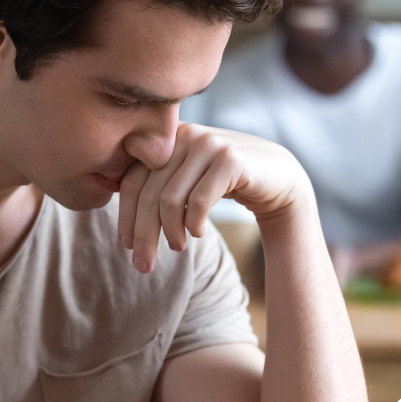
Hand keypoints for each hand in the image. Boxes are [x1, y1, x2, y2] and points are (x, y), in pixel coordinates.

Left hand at [118, 124, 311, 273]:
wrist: (280, 179)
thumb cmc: (229, 182)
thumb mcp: (190, 177)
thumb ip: (160, 181)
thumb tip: (120, 210)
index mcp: (167, 139)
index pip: (132, 181)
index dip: (125, 217)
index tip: (126, 246)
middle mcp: (185, 136)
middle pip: (148, 193)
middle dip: (143, 234)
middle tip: (143, 265)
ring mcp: (208, 145)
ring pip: (170, 200)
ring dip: (169, 233)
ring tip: (177, 248)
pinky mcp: (230, 160)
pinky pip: (198, 201)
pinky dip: (193, 224)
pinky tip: (198, 235)